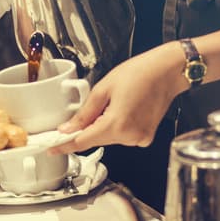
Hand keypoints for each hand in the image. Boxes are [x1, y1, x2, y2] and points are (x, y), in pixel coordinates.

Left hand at [49, 43, 185, 154]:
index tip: (52, 149)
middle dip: (90, 126)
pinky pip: (123, 136)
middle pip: (97, 138)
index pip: (82, 142)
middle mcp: (129, 137)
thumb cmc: (140, 73)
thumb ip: (84, 114)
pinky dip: (119, 125)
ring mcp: (139, 139)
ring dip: (105, 124)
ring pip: (110, 137)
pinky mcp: (146, 137)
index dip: (64, 146)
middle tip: (100, 103)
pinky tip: (127, 108)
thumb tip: (67, 129)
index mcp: (116, 124)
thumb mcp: (103, 89)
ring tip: (119, 101)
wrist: (167, 71)